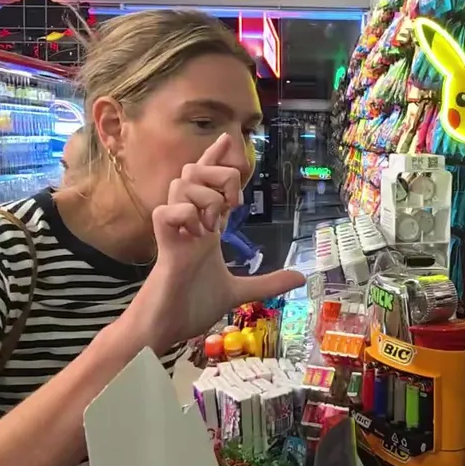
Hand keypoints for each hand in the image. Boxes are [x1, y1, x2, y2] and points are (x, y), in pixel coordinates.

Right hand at [132, 134, 304, 351]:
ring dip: (205, 195)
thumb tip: (300, 278)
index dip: (216, 158)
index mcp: (204, 227)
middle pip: (193, 170)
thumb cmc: (193, 304)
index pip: (207, 181)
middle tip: (234, 203)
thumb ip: (268, 283)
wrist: (168, 327)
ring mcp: (175, 230)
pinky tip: (197, 233)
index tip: (228, 138)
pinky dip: (185, 215)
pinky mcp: (164, 245)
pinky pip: (166, 211)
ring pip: (180, 183)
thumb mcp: (240, 292)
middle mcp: (189, 221)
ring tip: (215, 224)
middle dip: (219, 173)